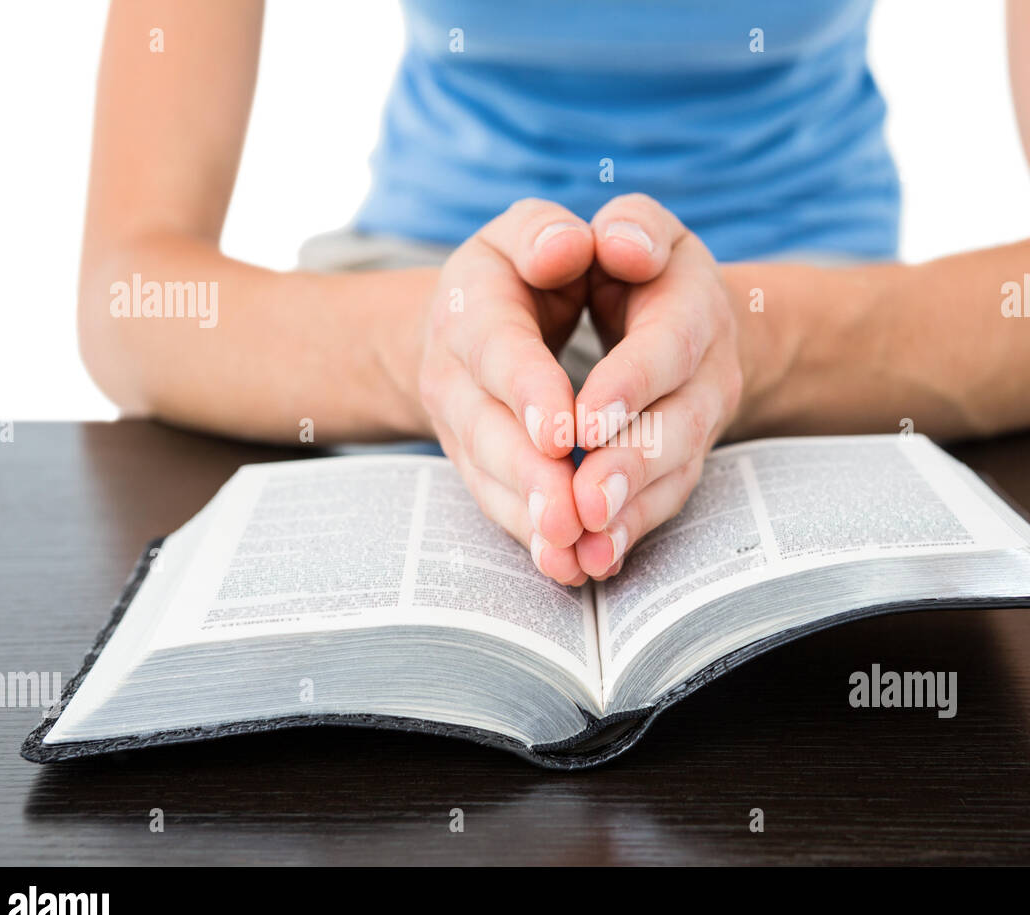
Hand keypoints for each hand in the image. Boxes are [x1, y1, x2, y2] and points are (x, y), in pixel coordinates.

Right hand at [418, 199, 593, 584]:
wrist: (482, 318)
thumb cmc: (528, 267)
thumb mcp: (533, 232)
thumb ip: (550, 233)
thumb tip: (569, 244)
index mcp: (474, 303)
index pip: (498, 348)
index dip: (530, 389)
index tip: (565, 431)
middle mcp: (456, 373)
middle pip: (489, 431)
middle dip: (532, 476)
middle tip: (572, 515)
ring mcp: (464, 427)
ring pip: (494, 481)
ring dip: (534, 520)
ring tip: (573, 554)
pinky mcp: (483, 468)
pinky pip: (505, 509)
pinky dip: (538, 539)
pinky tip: (572, 567)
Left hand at [572, 194, 744, 578]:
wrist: (662, 311)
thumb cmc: (616, 261)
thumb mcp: (620, 225)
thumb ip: (619, 227)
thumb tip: (608, 244)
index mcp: (685, 294)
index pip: (664, 344)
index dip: (625, 384)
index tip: (577, 425)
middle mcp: (702, 366)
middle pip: (675, 424)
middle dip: (627, 466)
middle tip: (583, 503)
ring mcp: (693, 420)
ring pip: (668, 476)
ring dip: (623, 515)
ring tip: (581, 548)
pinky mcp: (672, 463)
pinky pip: (654, 508)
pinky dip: (619, 538)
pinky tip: (584, 564)